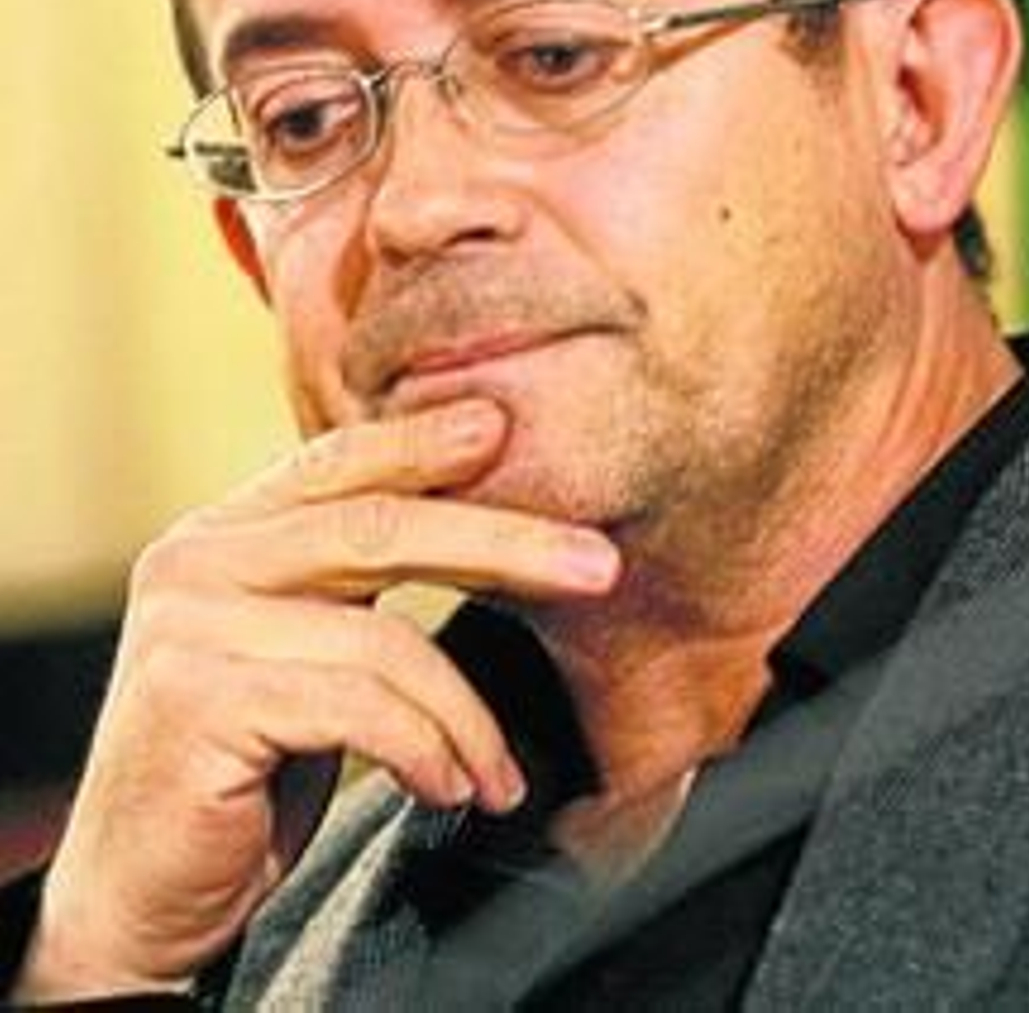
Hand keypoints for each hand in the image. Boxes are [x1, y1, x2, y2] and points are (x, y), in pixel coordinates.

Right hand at [14, 398, 618, 999]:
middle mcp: (196, 560)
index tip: (510, 426)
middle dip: (506, 543)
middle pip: (381, 528)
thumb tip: (491, 515)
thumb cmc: (247, 763)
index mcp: (226, 533)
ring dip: (467, 719)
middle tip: (602, 567)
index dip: (426, 443)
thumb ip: (358, 579)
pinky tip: (451, 790)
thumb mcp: (309, 648)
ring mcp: (189, 629)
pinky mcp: (195, 702)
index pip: (342, 464)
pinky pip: (357, 709)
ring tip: (501, 778)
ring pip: (384, 640)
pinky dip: (425, 751)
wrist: (140, 890)